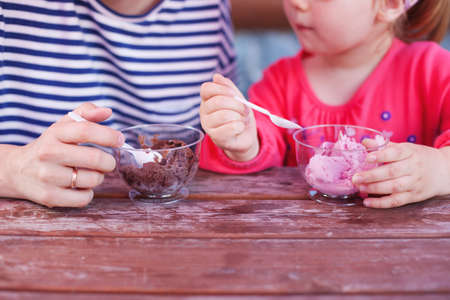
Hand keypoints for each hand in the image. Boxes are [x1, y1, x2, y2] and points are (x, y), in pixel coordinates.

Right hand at [6, 103, 123, 207]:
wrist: (16, 170)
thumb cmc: (50, 145)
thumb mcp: (63, 126)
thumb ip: (86, 113)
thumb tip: (107, 111)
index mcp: (55, 133)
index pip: (86, 130)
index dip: (109, 135)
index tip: (120, 140)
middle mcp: (48, 153)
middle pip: (94, 158)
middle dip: (109, 161)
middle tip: (107, 162)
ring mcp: (47, 176)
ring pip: (92, 179)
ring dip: (99, 178)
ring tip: (90, 174)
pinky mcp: (48, 196)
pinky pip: (84, 198)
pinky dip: (88, 193)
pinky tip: (81, 187)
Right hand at [200, 74, 258, 160]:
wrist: (245, 135)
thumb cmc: (239, 115)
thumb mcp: (237, 98)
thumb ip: (228, 87)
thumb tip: (216, 76)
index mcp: (207, 100)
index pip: (206, 89)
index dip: (221, 89)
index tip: (233, 93)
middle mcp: (204, 112)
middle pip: (217, 102)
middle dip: (236, 104)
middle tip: (243, 109)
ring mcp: (208, 126)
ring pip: (223, 115)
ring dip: (239, 116)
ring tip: (242, 119)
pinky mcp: (216, 138)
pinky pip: (229, 128)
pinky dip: (239, 126)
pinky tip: (240, 128)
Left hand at [352, 142, 449, 207]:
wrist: (443, 171)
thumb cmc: (418, 157)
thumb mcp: (405, 148)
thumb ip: (385, 146)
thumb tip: (364, 142)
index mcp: (410, 152)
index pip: (395, 153)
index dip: (381, 155)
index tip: (366, 157)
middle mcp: (413, 168)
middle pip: (391, 172)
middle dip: (371, 176)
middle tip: (355, 178)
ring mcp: (414, 183)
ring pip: (393, 187)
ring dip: (374, 189)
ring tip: (359, 188)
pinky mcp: (414, 196)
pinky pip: (396, 201)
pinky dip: (381, 203)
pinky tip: (367, 202)